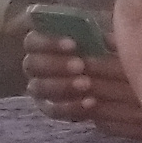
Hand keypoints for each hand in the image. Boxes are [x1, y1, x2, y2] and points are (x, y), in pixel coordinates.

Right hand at [18, 33, 141, 136]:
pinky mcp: (49, 108)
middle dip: (56, 64)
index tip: (73, 45)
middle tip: (80, 65)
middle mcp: (34, 65)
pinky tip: (90, 102)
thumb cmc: (99, 49)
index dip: (49, 43)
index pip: (33, 41)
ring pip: (39, 87)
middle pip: (32, 64)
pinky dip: (70, 107)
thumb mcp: (97, 38)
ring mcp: (39, 88)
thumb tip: (96, 32)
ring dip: (62, 85)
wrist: (109, 78)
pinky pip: (53, 110)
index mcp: (39, 43)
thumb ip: (90, 32)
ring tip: (86, 84)